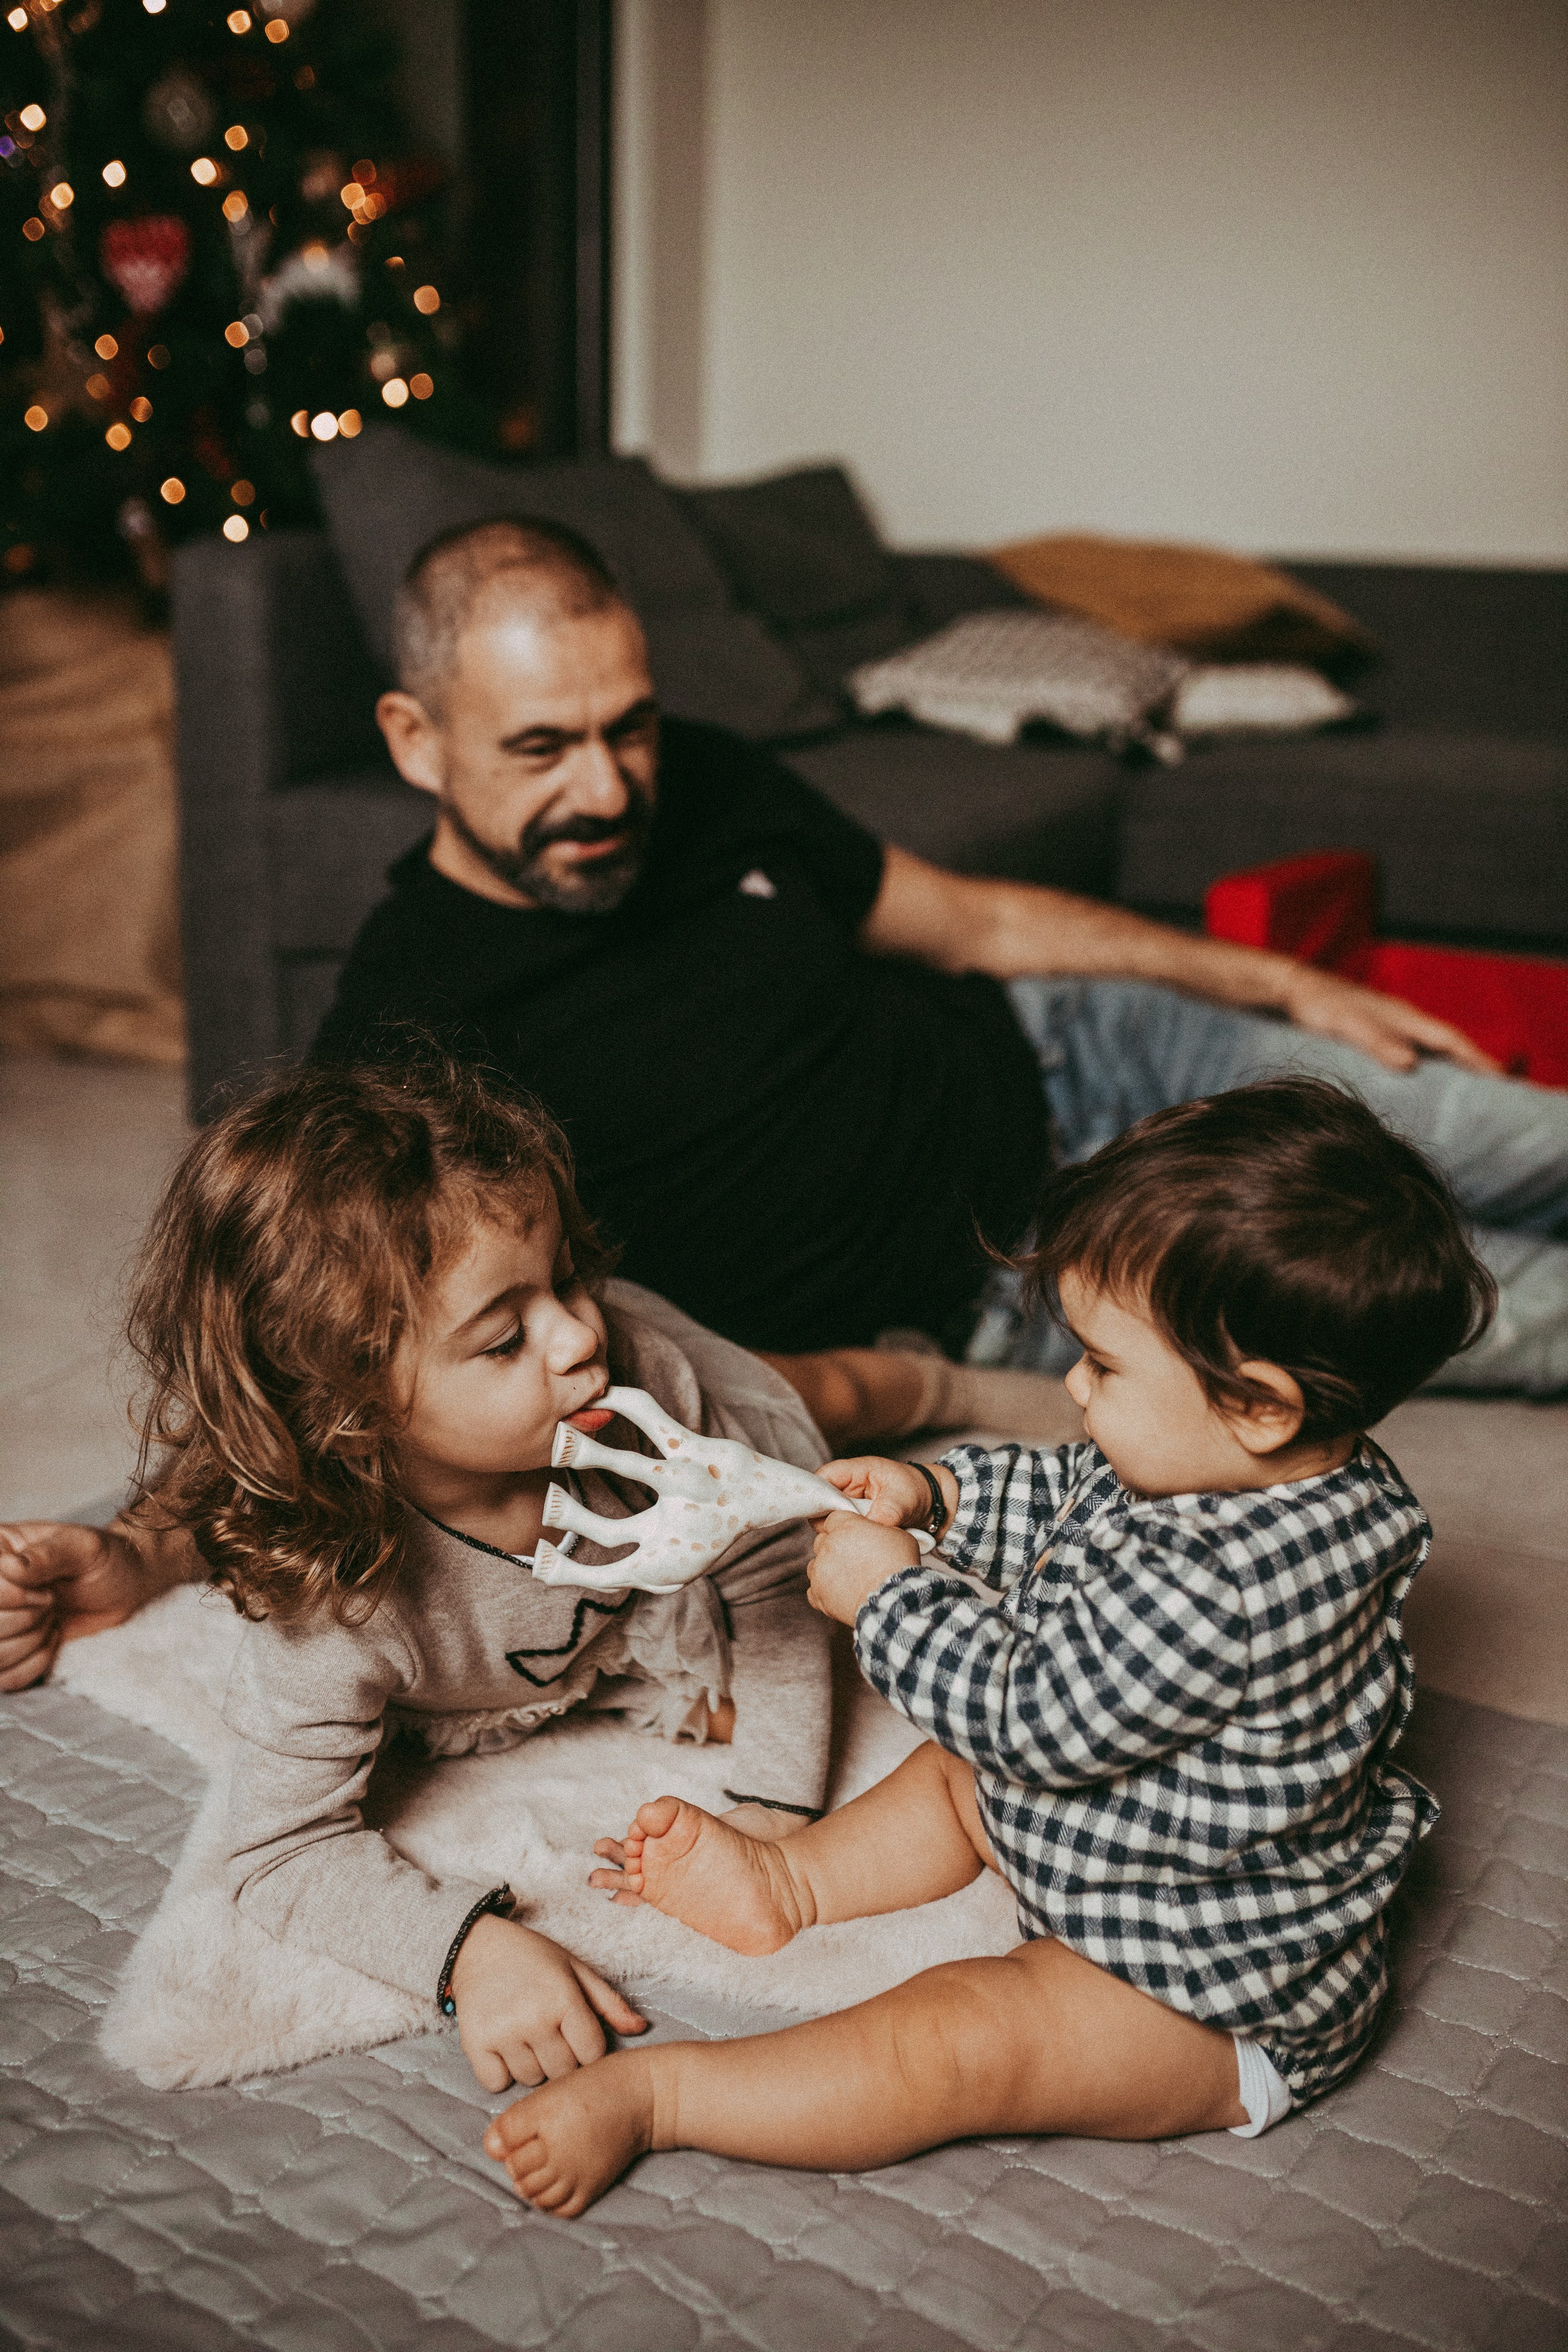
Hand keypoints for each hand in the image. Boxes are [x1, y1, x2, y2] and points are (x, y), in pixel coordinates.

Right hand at [0, 1522, 153, 1690]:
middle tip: (53, 1602)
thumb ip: (47, 1555)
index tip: (49, 1590)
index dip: (14, 1597)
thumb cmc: (103, 1560)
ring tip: (51, 1619)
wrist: (123, 1587)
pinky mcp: (7, 1652)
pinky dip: (33, 1666)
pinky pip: (4, 1679)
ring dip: (30, 1642)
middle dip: (27, 1619)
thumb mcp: (83, 1548)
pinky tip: (52, 1641)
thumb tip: (9, 1567)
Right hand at [449, 1913, 646, 2092]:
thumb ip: (608, 2003)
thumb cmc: (533, 1958)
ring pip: (531, 2080)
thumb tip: (641, 2029)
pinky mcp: (475, 2045)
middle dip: (562, 2060)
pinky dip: (500, 2073)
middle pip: (563, 2073)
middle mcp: (534, 2019)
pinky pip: (496, 2084)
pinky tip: (503, 2048)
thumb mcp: (576, 1969)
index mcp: (565, 1999)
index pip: (592, 2055)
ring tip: (526, 2037)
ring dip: (532, 2066)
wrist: (477, 1946)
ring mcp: (503, 2034)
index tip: (578, 2036)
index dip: (588, 2049)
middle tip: (550, 2035)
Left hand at [806, 1510, 919, 1624]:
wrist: (894, 1599)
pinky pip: (814, 1589)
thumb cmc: (899, 1565)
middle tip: (852, 1559)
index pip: (832, 1519)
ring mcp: (820, 1570)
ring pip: (815, 1564)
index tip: (850, 1536)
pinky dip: (824, 1592)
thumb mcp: (897, 1535)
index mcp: (845, 1527)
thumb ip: (877, 1528)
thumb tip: (874, 1531)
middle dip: (834, 1547)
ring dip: (827, 1569)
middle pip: (822, 1541)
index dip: (842, 1528)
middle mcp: (828, 1545)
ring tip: (847, 1579)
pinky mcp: (818, 1593)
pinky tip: (840, 1594)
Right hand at [817, 1455, 954, 1531]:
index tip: (824, 1516)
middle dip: (828, 1518)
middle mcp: (848, 1486)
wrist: (932, 1506)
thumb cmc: (918, 1491)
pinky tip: (859, 1544)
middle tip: (846, 1532)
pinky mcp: (854, 1520)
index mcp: (857, 1471)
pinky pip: (841, 1528)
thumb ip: (886, 1511)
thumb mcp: (905, 1499)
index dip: (816, 1494)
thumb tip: (869, 1528)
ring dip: (839, 1530)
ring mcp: (849, 1504)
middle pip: (820, 1501)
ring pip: (828, 1518)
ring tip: (857, 1539)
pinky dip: (847, 1537)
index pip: (823, 1476)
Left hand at [1280, 964, 1499, 1075]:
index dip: (1476, 1058)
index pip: (1450, 1040)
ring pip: (1431, 1045)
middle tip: (1499, 1086)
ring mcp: (1391, 1022)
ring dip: (1452, 1063)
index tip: (1502, 1077)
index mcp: (1403, 1016)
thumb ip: (1375, 1042)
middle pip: (1448, 1042)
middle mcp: (1403, 1018)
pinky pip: (1413, 1047)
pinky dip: (1427, 1062)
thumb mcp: (1345, 1024)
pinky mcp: (1376, 1029)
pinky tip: (1422, 1076)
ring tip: (1469, 1086)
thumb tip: (1410, 1064)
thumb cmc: (1319, 1005)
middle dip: (1473, 1062)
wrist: (1295, 988)